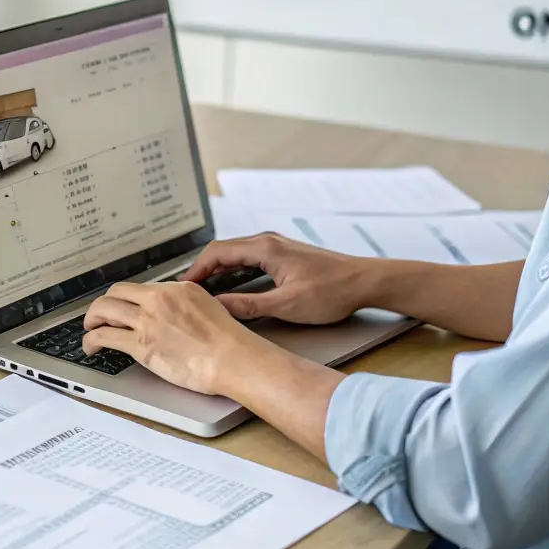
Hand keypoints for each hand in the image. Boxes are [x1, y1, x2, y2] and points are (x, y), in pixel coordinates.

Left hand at [82, 281, 263, 396]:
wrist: (233, 358)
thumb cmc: (227, 340)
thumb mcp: (206, 305)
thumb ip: (184, 303)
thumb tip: (172, 308)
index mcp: (174, 289)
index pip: (136, 288)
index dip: (122, 298)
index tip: (118, 306)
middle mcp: (157, 300)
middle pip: (114, 294)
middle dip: (101, 306)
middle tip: (97, 317)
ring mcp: (147, 321)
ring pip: (103, 311)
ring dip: (91, 321)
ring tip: (89, 330)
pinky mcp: (140, 345)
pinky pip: (104, 337)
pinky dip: (91, 341)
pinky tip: (91, 346)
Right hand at [180, 234, 374, 324]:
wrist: (365, 282)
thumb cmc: (332, 291)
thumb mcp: (286, 305)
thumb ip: (248, 306)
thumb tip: (218, 307)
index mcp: (265, 248)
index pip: (217, 252)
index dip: (196, 269)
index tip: (184, 286)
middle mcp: (268, 241)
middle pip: (223, 250)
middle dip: (202, 268)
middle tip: (188, 289)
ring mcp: (277, 246)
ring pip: (236, 253)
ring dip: (218, 268)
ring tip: (204, 288)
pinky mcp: (285, 254)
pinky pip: (249, 257)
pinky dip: (234, 269)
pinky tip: (232, 284)